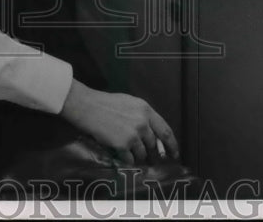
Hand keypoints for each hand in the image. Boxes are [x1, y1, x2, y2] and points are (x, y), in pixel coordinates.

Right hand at [59, 80, 178, 164]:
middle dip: (150, 151)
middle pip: (153, 144)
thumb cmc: (106, 103)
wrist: (88, 107)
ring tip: (127, 149)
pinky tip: (121, 153)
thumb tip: (152, 132)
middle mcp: (142, 122)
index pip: (166, 130)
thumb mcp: (130, 103)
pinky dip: (126, 159)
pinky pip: (130, 158)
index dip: (172, 144)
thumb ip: (143, 116)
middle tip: (146, 154)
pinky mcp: (123, 144)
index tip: (174, 153)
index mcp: (146, 110)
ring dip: (136, 155)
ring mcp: (133, 134)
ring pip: (142, 153)